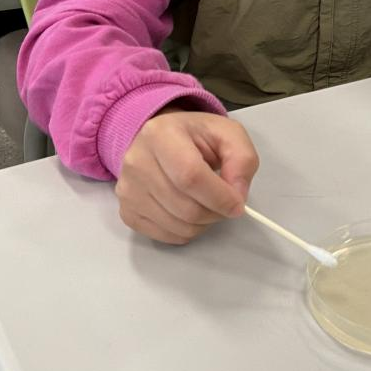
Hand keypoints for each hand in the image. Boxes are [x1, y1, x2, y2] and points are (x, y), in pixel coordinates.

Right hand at [115, 108, 259, 243]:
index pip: (190, 176)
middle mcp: (137, 162)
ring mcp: (128, 189)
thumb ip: (242, 159)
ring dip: (203, 223)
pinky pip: (166, 236)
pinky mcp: (127, 211)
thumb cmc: (194, 137)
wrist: (158, 140)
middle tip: (225, 203)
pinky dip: (186, 231)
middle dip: (215, 212)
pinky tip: (188, 211)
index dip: (219, 197)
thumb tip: (237, 195)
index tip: (238, 204)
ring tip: (206, 203)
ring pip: (178, 226)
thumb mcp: (227, 134)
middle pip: (185, 207)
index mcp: (161, 134)